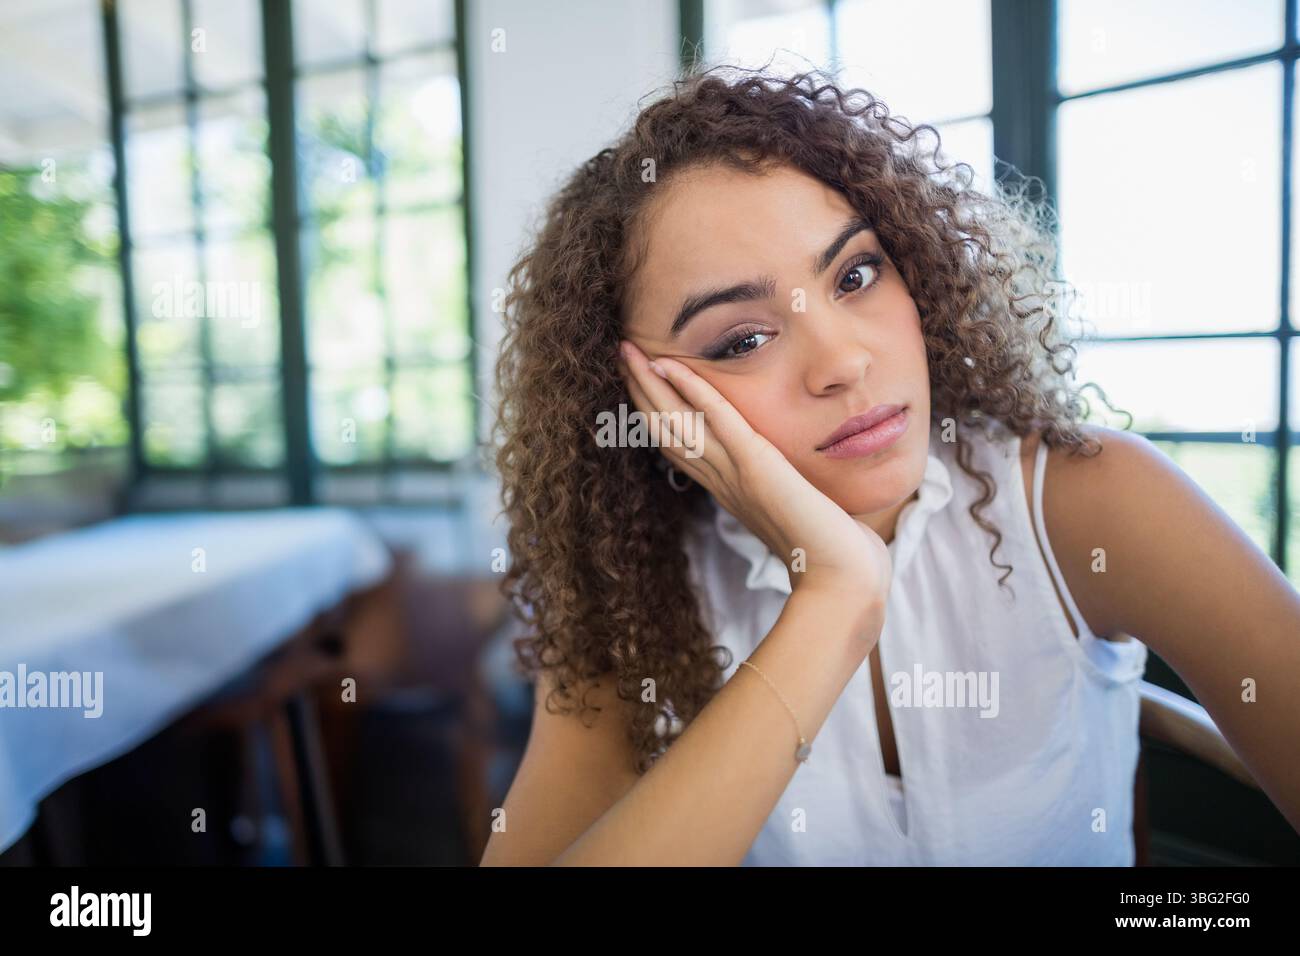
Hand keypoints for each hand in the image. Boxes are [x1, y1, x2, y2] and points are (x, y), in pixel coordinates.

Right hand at [617, 339, 892, 609]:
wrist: (843, 582)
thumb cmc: (834, 555)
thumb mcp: (803, 513)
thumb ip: (789, 494)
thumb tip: (797, 485)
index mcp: (732, 493)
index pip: (682, 447)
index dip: (658, 414)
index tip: (642, 383)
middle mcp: (724, 483)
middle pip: (668, 430)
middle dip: (641, 390)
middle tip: (620, 354)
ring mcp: (736, 475)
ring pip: (679, 423)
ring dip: (650, 383)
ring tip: (628, 351)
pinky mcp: (757, 466)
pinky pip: (716, 420)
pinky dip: (692, 390)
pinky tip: (669, 364)